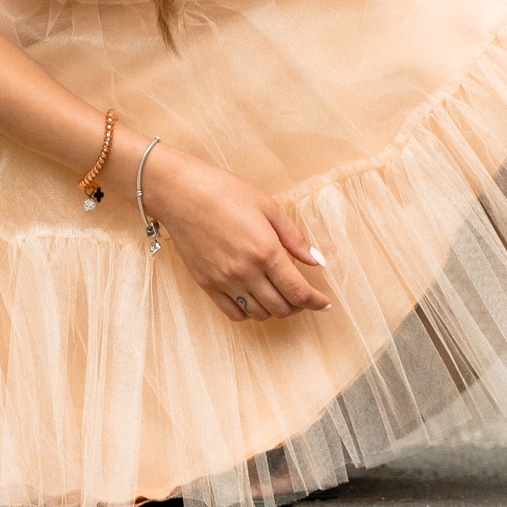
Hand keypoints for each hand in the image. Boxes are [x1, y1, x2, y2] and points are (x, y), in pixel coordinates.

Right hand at [145, 147, 330, 321]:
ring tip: (280, 295)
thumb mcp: (269, 207)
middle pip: (280, 307)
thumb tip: (317, 261)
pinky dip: (249, 312)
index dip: (316, 302)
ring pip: (258, 313)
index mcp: (266, 251)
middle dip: (298, 306)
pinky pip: (233, 313)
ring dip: (275, 309)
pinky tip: (255, 299)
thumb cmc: (226, 193)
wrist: (181, 194)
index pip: (298, 291)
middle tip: (304, 295)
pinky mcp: (206, 284)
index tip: (325, 304)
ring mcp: (223, 281)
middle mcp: (245, 272)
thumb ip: (294, 239)